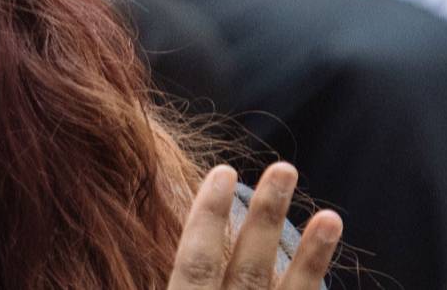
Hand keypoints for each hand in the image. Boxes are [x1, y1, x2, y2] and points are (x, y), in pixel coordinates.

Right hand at [168, 162, 341, 288]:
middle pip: (249, 271)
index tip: (223, 172)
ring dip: (312, 256)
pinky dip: (316, 278)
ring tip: (331, 218)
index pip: (195, 264)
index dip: (208, 218)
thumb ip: (165, 286)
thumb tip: (115, 261)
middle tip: (285, 169)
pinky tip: (331, 254)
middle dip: (267, 219)